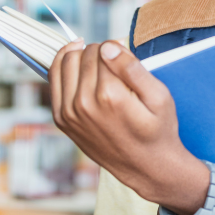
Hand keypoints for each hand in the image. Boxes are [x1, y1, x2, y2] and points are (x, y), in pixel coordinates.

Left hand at [49, 39, 209, 214]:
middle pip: (83, 54)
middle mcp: (83, 104)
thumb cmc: (157, 130)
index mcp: (109, 96)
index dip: (115, 48)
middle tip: (113, 60)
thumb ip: (133, 68)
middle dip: (98, 50)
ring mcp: (68, 112)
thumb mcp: (160, 97)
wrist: (146, 166)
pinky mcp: (61, 119)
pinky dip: (63, 66)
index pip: (102, 50)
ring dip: (80, 54)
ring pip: (65, 62)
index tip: (124, 56)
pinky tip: (77, 63)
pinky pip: (53, 80)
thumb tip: (108, 47)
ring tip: (96, 59)